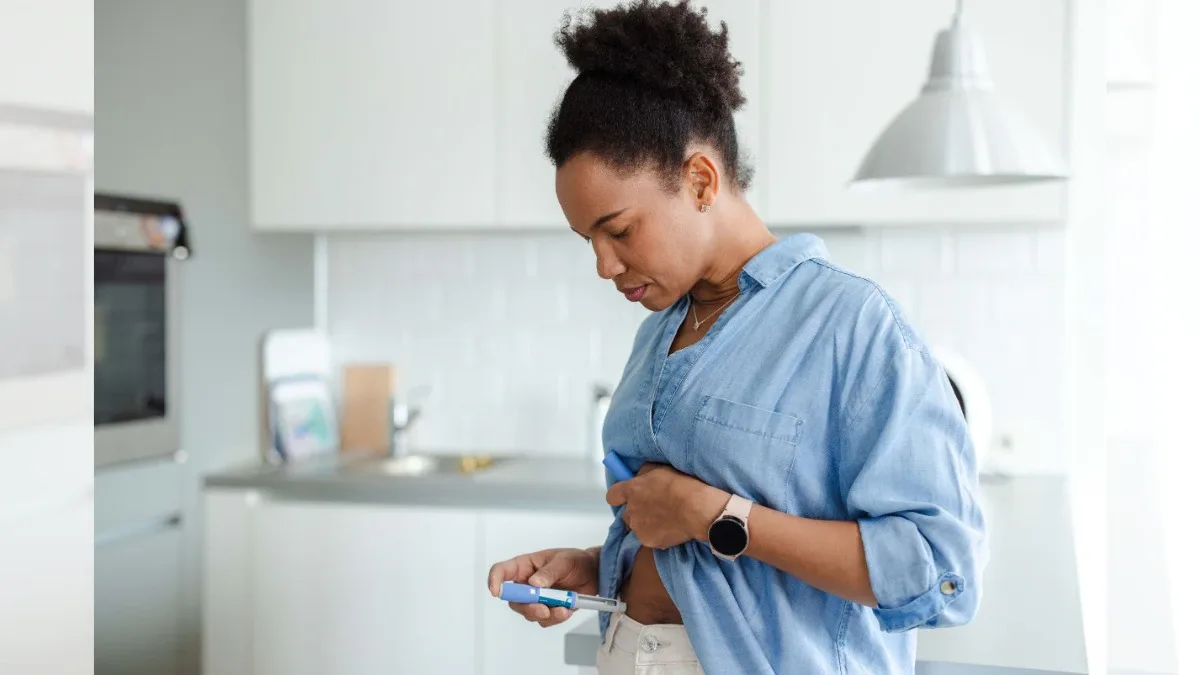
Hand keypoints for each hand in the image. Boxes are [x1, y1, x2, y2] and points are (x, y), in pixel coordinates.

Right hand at [486, 548, 598, 627]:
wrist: (593, 573)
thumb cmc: (576, 561)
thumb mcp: (564, 562)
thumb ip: (549, 572)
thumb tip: (534, 583)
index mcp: (525, 566)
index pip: (502, 571)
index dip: (495, 581)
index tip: (496, 591)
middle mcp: (527, 583)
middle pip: (514, 600)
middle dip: (527, 607)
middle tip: (543, 609)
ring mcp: (536, 598)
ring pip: (529, 613)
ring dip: (545, 614)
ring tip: (562, 608)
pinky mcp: (547, 609)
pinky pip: (544, 620)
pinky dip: (555, 618)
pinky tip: (566, 610)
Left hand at [606, 463, 727, 548]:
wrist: (696, 509)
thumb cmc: (681, 485)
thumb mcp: (660, 469)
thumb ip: (644, 473)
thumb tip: (639, 477)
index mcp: (631, 491)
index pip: (612, 495)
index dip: (619, 496)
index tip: (629, 496)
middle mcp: (630, 511)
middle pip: (626, 514)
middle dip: (636, 511)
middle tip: (654, 508)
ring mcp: (638, 528)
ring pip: (637, 527)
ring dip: (646, 524)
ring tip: (665, 519)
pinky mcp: (648, 542)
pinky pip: (649, 538)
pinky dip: (657, 535)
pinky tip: (671, 529)